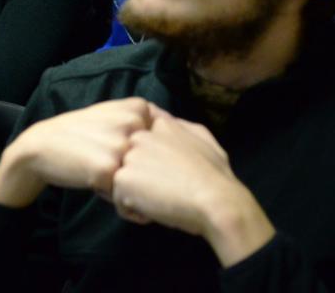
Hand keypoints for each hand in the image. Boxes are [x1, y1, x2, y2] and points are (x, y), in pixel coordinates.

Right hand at [0, 97, 151, 207]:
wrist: (40, 146)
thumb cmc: (80, 136)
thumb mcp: (114, 118)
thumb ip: (144, 125)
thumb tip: (180, 142)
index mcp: (139, 107)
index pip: (162, 146)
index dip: (140, 157)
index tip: (114, 147)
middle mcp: (134, 122)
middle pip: (153, 165)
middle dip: (133, 174)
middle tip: (103, 160)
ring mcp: (121, 144)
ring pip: (139, 182)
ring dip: (122, 186)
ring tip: (97, 170)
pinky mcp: (107, 169)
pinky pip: (121, 195)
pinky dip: (108, 195)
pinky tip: (90, 180)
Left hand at [111, 104, 273, 265]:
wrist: (216, 199)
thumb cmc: (216, 175)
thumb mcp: (203, 139)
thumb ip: (181, 128)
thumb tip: (165, 122)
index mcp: (161, 124)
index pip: (141, 143)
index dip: (152, 164)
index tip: (169, 175)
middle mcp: (141, 134)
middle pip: (130, 163)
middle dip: (143, 179)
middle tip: (168, 191)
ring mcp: (129, 155)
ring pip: (123, 182)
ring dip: (138, 196)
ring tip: (163, 201)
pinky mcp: (122, 178)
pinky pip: (118, 201)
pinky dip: (135, 212)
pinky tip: (156, 211)